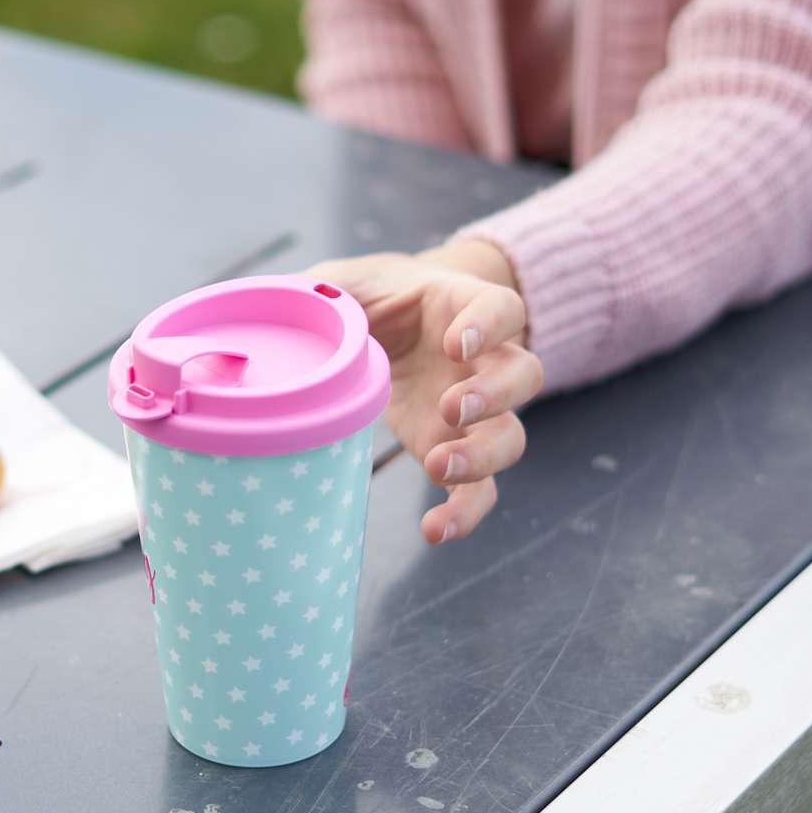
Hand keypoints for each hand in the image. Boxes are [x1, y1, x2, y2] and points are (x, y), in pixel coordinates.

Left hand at [309, 238, 540, 544]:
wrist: (385, 325)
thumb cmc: (370, 298)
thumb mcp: (344, 282)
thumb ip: (321, 288)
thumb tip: (286, 300)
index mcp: (462, 307)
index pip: (502, 309)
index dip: (489, 325)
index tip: (456, 344)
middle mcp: (484, 359)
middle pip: (525, 374)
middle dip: (495, 394)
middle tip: (450, 408)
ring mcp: (477, 410)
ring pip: (511, 435)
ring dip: (485, 455)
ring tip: (439, 466)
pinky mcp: (456, 450)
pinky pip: (479, 489)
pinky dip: (465, 513)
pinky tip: (434, 530)